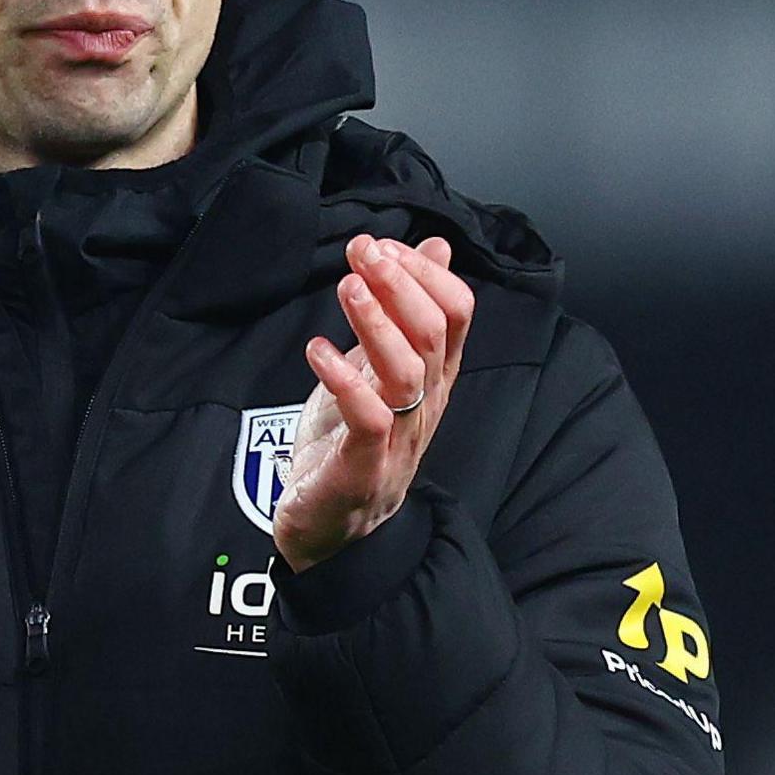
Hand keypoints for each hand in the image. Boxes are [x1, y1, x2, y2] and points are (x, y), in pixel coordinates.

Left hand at [275, 236, 473, 571]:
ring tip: (346, 286)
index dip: (424, 272)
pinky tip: (317, 350)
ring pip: (406, 371)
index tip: (382, 244)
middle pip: (433, 333)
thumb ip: (405, 310)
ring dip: (376, 322)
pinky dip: (344, 379)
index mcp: (434, 378)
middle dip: (399, 283)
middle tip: (363, 250)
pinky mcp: (363, 466)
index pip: (457, 313)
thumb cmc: (351, 442)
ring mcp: (399, 437)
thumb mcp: (379, 365)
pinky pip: (368, 419)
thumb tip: (435, 246)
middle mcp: (426, 404)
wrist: (330, 530)